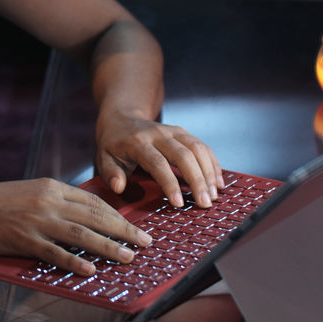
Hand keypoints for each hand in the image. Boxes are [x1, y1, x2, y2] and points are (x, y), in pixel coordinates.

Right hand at [0, 179, 152, 275]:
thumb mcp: (29, 192)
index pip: (93, 200)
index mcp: (50, 186)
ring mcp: (37, 221)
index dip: (117, 214)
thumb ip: (54, 200)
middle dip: (124, 229)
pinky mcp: (25, 240)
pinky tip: (91, 271)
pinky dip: (76, 262)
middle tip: (146, 241)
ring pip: (82, 235)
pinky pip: (56, 253)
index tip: (133, 224)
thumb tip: (82, 216)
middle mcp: (48, 201)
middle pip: (95, 216)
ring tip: (129, 257)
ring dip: (109, 247)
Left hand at [94, 111, 224, 207]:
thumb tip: (118, 187)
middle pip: (183, 155)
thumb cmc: (113, 144)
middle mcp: (158, 134)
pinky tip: (218, 181)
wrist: (121, 118)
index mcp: (138, 142)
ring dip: (209, 172)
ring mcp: (172, 131)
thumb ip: (110, 173)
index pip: (157, 163)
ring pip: (197, 148)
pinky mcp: (182, 132)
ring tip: (214, 195)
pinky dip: (213, 163)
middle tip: (205, 203)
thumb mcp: (104, 158)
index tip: (179, 203)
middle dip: (197, 180)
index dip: (170, 183)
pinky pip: (202, 146)